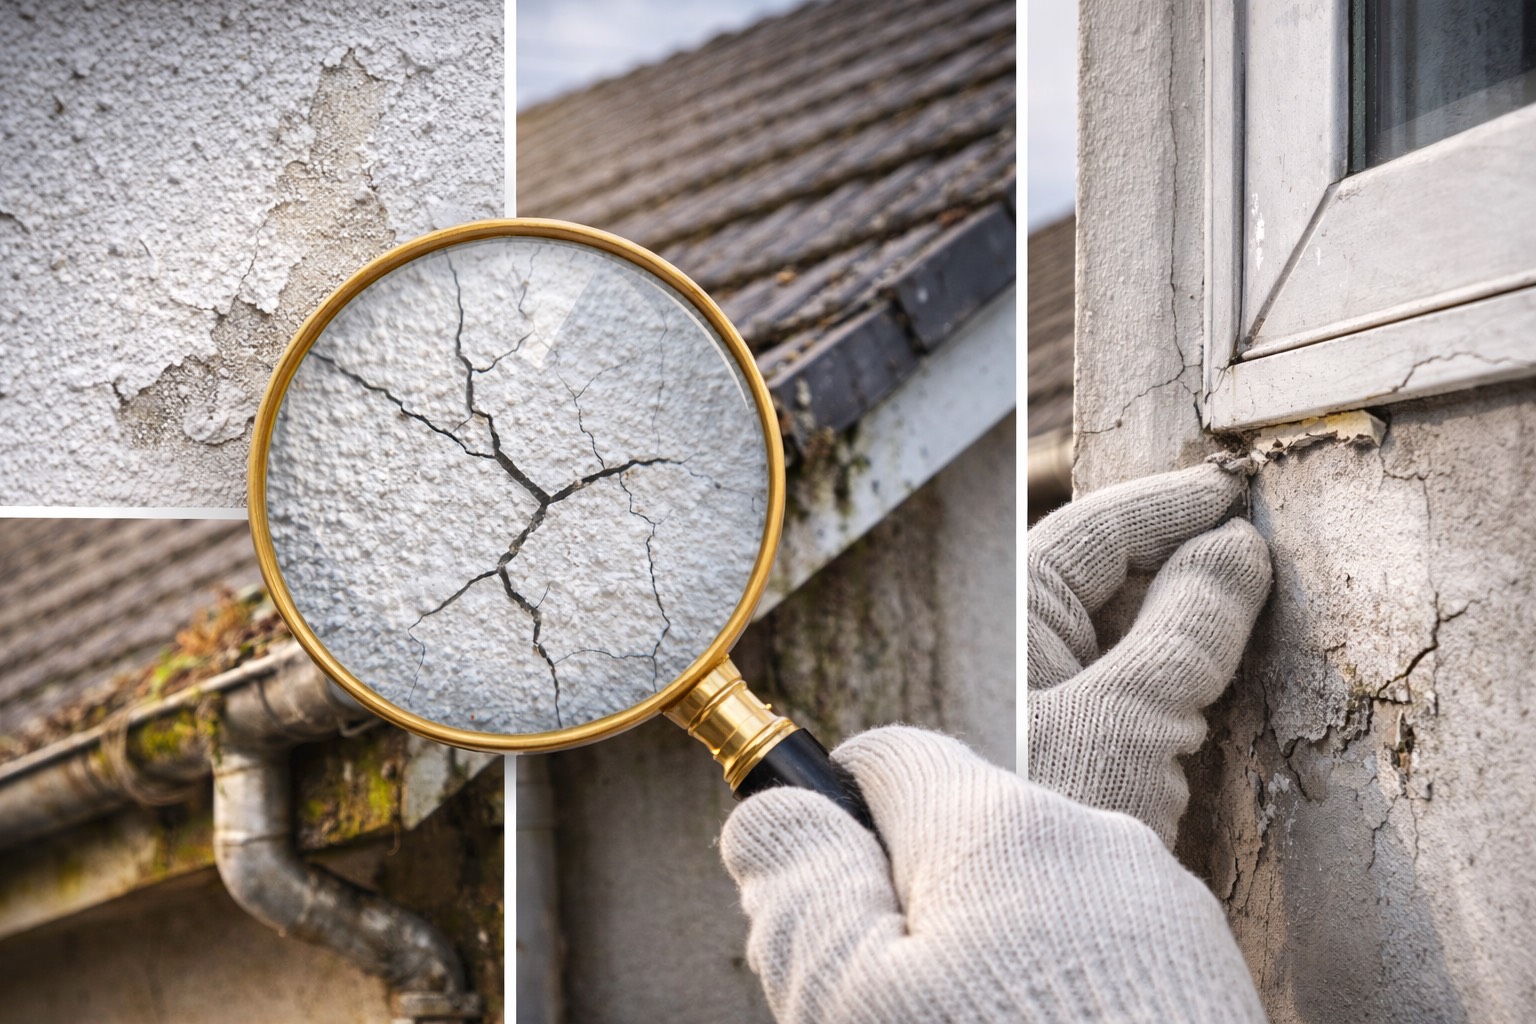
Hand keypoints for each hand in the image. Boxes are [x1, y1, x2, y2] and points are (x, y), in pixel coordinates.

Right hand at [721, 727, 1267, 1022]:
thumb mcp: (858, 1005)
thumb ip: (802, 895)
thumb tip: (769, 816)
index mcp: (997, 826)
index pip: (888, 758)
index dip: (835, 822)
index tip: (829, 909)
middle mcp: (1092, 836)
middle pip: (959, 834)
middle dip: (914, 905)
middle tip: (898, 1010)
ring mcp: (1161, 906)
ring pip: (1033, 894)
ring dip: (991, 949)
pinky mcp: (1206, 971)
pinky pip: (1100, 944)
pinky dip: (1062, 984)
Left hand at [1028, 462, 1271, 845]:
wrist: (1033, 951)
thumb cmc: (1052, 817)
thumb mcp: (1127, 716)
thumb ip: (1184, 626)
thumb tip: (1233, 548)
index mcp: (1011, 625)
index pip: (1089, 534)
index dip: (1164, 506)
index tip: (1229, 488)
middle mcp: (1023, 653)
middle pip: (1107, 577)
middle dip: (1178, 554)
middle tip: (1253, 541)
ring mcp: (1050, 699)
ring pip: (1124, 628)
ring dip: (1184, 611)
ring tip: (1251, 594)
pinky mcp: (1079, 746)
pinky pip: (1132, 681)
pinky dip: (1179, 665)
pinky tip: (1219, 668)